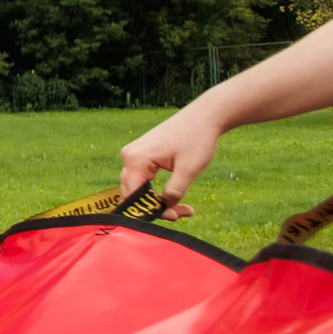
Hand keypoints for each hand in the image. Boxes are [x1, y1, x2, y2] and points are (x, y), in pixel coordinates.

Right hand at [118, 107, 223, 221]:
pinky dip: (157, 190)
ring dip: (157, 200)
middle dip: (155, 207)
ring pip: (138, 187)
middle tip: (181, 214)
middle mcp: (129, 156)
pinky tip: (173, 196)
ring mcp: (133, 155)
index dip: (152, 210)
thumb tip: (165, 207)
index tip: (176, 217)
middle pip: (134, 192)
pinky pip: (143, 179)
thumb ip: (176, 190)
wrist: (203, 116)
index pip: (136, 195)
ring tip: (182, 207)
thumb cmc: (197, 138)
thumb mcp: (190, 168)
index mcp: (136, 159)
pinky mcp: (140, 155)